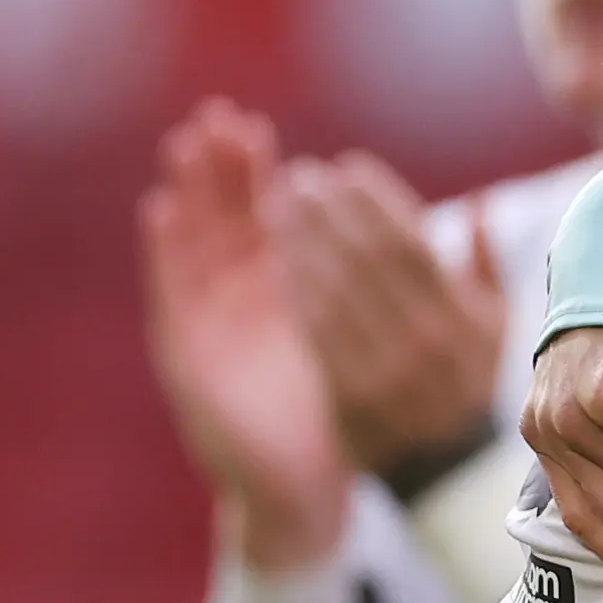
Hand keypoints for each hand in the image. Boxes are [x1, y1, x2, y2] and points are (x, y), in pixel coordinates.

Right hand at [139, 100, 348, 571]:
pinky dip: (165, 253)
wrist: (302, 486)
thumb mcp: (372, 341)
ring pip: (196, 246)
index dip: (255, 176)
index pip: (264, 222)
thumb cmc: (339, 413)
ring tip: (187, 144)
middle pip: (225, 223)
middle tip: (218, 116)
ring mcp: (212, 326)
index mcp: (284, 293)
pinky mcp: (190, 357)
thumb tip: (442, 223)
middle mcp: (241, 302)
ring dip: (190, 195)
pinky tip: (161, 210)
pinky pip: (175, 296)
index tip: (253, 127)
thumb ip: (389, 285)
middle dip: (220, 171)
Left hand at [271, 151, 504, 483]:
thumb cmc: (471, 384)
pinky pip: (319, 332)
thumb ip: (486, 265)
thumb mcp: (497, 327)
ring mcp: (388, 369)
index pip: (412, 243)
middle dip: (332, 212)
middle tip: (302, 178)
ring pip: (338, 291)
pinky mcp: (352, 395)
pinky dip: (298, 291)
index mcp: (463, 316)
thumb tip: (480, 204)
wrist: (449, 470)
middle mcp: (427, 339)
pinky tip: (279, 261)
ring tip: (281, 206)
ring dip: (305, 242)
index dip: (376, 200)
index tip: (346, 168)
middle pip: (369, 259)